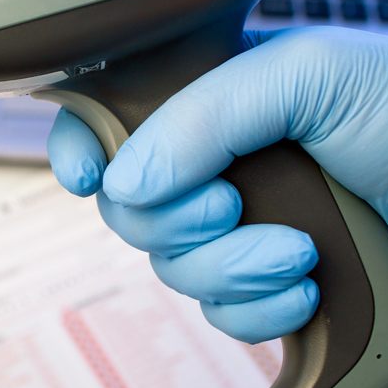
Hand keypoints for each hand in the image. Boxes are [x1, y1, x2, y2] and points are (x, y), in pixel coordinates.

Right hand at [47, 27, 387, 342]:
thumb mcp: (305, 72)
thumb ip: (201, 111)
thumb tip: (124, 180)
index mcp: (209, 99)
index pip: (110, 119)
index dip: (81, 149)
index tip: (88, 178)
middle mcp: (217, 164)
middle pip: (130, 207)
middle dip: (176, 220)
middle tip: (231, 206)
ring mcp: (242, 227)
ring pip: (172, 268)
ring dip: (229, 269)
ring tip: (296, 250)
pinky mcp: (272, 286)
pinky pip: (222, 315)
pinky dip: (259, 310)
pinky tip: (306, 285)